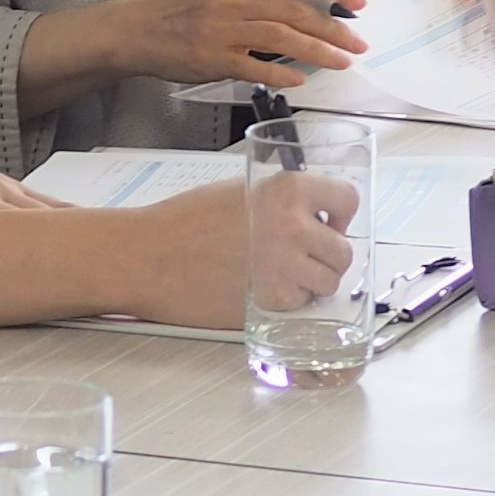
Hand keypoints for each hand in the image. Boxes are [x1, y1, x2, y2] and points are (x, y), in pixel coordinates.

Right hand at [120, 173, 353, 330]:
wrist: (147, 256)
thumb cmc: (183, 223)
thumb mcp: (242, 190)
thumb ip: (283, 200)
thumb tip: (314, 215)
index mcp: (287, 189)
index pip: (348, 200)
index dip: (339, 216)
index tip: (329, 226)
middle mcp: (293, 226)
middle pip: (343, 250)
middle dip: (324, 257)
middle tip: (296, 258)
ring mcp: (286, 266)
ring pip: (329, 283)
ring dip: (310, 283)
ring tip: (276, 275)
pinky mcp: (272, 301)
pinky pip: (302, 306)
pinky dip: (287, 303)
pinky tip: (259, 290)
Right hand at [130, 0, 368, 87]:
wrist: (140, 31)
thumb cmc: (188, 7)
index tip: (357, 0)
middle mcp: (233, 0)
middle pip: (294, 10)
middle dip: (334, 28)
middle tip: (358, 41)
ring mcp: (222, 31)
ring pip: (280, 39)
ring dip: (317, 51)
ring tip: (341, 61)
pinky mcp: (212, 60)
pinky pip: (253, 67)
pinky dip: (279, 74)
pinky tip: (299, 79)